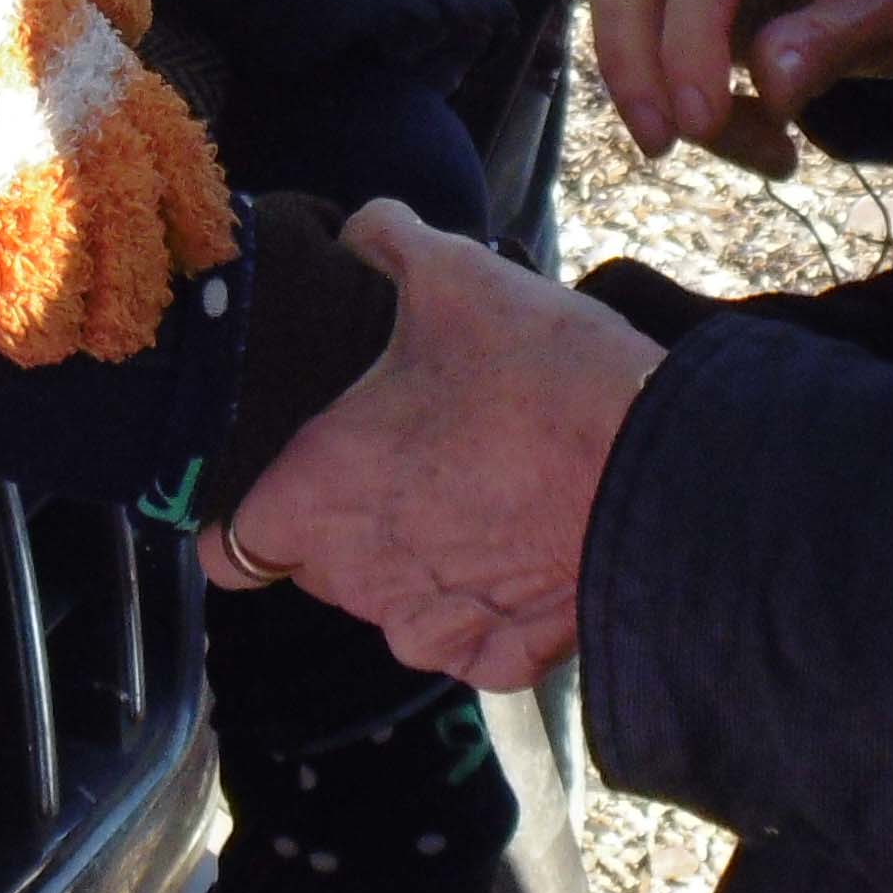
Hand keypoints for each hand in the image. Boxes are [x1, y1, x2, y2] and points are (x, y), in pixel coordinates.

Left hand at [212, 204, 656, 692]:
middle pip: (319, 567)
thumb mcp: (457, 276)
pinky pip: (469, 641)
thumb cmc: (545, 380)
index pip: (229, 545)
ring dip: (419, 560)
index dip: (249, 514)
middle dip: (349, 523)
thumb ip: (387, 243)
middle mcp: (356, 579)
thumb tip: (362, 231)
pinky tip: (524, 547)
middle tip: (413, 456)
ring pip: (393, 602)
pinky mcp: (498, 661)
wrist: (662, 475)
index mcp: (317, 495)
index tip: (288, 482)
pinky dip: (486, 607)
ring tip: (483, 491)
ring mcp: (428, 630)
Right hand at [588, 0, 892, 175]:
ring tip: (751, 147)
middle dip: (633, 60)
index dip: (690, 41)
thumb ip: (834, 41)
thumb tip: (769, 88)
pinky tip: (744, 131)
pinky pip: (641, 31)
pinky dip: (673, 92)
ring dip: (649, 84)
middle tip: (663, 147)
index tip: (700, 124)